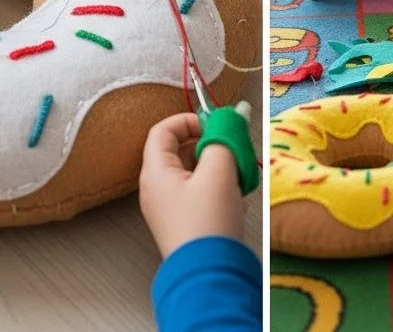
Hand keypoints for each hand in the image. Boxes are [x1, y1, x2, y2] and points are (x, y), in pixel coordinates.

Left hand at [139, 112, 244, 259]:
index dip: (189, 120)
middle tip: (231, 150)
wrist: (210, 274)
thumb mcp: (219, 170)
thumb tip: (229, 116)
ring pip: (194, 172)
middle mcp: (156, 189)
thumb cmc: (208, 224)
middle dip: (210, 146)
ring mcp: (168, 208)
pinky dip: (218, 189)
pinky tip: (235, 200)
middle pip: (179, 150)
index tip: (214, 125)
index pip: (163, 129)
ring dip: (218, 168)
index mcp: (155, 172)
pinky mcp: (184, 222)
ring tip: (237, 179)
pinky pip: (200, 193)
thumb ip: (223, 137)